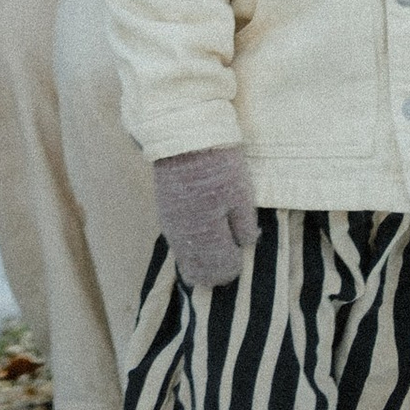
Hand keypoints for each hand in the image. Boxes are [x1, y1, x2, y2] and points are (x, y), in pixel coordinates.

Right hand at [154, 142, 257, 289]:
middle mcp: (185, 239)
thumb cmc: (219, 165)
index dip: (234, 267)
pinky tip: (200, 236)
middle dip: (216, 270)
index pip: (220, 270)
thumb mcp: (241, 195)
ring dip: (201, 260)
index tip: (241, 254)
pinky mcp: (165, 213)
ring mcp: (171, 227)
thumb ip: (244, 226)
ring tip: (217, 248)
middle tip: (230, 256)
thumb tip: (245, 246)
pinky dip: (190, 247)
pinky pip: (178, 244)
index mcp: (207, 236)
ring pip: (186, 260)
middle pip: (198, 272)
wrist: (183, 137)